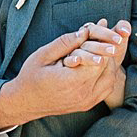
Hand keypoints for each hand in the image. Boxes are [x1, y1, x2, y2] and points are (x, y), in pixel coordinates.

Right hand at [0, 21, 129, 127]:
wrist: (26, 102)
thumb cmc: (31, 77)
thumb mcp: (43, 55)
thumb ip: (64, 43)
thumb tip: (85, 31)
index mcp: (72, 81)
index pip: (100, 60)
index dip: (101, 45)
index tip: (100, 32)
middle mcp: (83, 94)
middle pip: (109, 69)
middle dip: (108, 52)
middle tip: (105, 38)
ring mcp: (87, 101)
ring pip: (111, 79)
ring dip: (109, 64)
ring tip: (101, 51)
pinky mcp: (88, 105)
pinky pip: (106, 89)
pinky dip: (107, 75)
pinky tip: (98, 66)